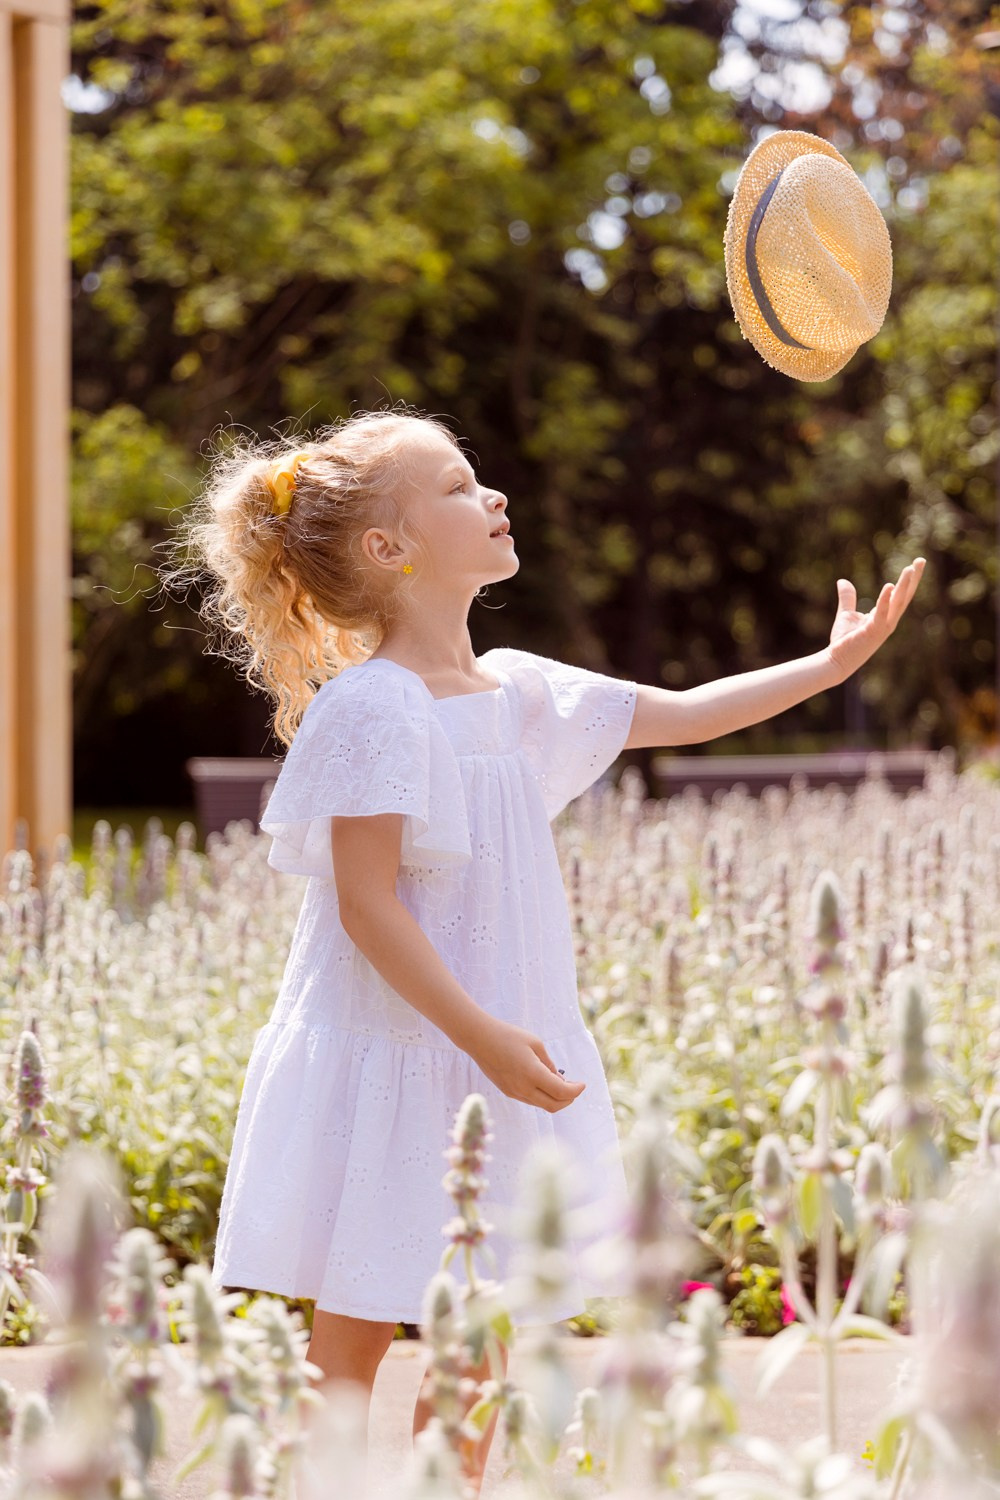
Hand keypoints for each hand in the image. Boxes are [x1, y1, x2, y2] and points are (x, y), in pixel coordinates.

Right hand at [467, 1018, 586, 1112]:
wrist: (479, 1039)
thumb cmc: (509, 1036)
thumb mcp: (535, 1044)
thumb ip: (549, 1064)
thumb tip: (559, 1079)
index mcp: (533, 1074)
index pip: (562, 1092)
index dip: (576, 1090)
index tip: (582, 1084)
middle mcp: (523, 1088)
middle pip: (554, 1105)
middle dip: (569, 1099)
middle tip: (575, 1088)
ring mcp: (514, 1092)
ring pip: (542, 1105)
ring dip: (555, 1098)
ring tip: (561, 1083)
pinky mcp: (507, 1092)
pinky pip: (530, 1100)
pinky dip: (542, 1096)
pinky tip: (544, 1083)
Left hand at [827, 558, 925, 681]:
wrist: (835, 662)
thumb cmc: (843, 642)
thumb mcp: (846, 614)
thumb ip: (847, 597)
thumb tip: (843, 581)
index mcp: (884, 617)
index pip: (899, 596)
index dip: (908, 581)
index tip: (915, 564)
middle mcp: (888, 622)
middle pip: (904, 597)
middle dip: (913, 579)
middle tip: (921, 560)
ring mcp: (882, 628)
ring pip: (897, 603)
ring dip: (905, 586)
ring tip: (910, 568)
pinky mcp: (872, 632)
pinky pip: (881, 614)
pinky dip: (885, 600)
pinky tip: (889, 585)